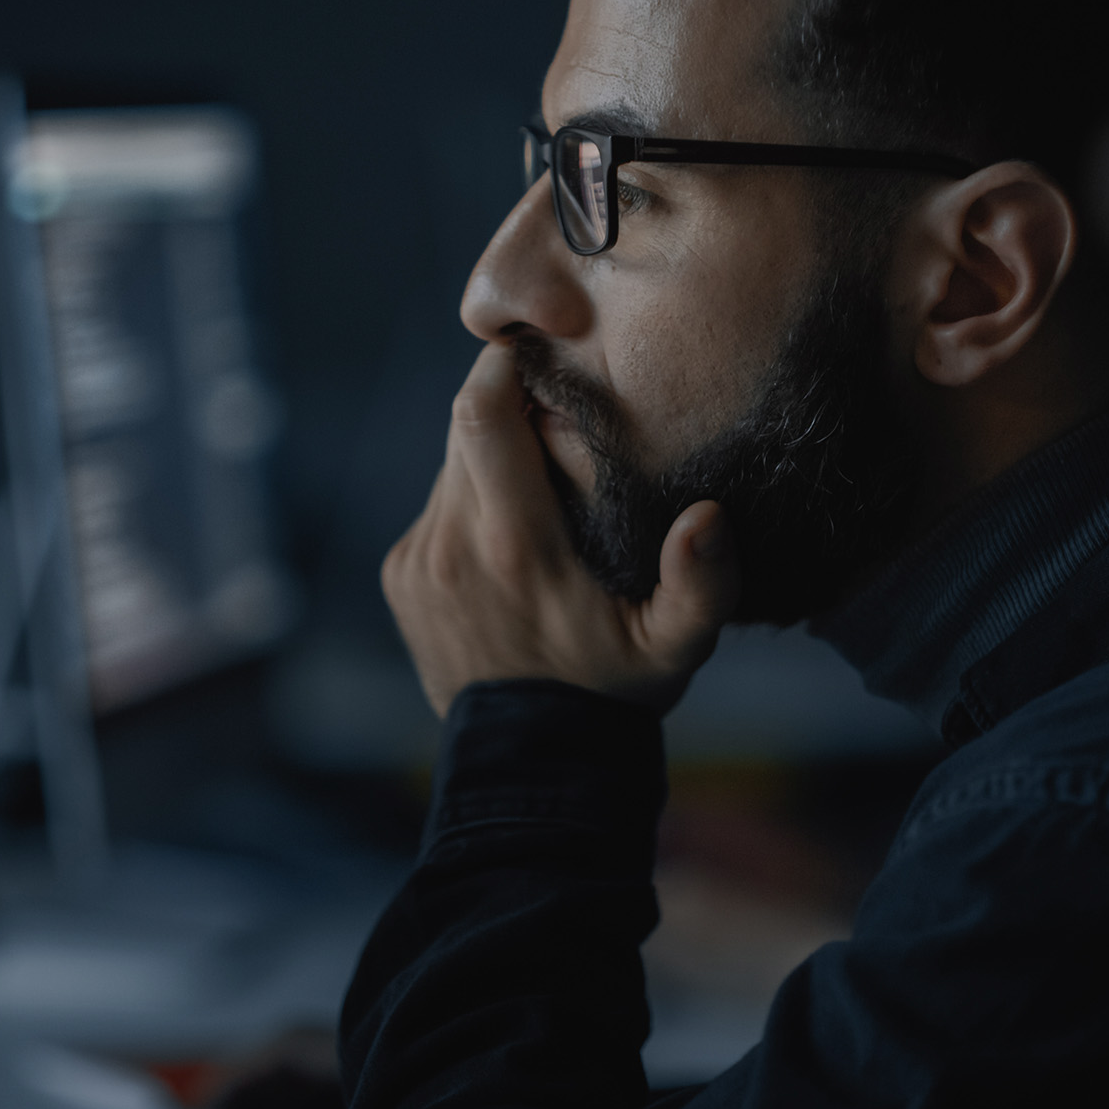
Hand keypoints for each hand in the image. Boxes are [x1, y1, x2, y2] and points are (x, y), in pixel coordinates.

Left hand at [381, 342, 739, 716]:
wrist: (533, 759)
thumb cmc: (614, 692)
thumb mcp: (676, 648)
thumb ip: (702, 585)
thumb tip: (708, 516)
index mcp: (514, 544)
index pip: (481, 413)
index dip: (502, 365)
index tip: (540, 349)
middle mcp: (452, 543)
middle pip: (464, 428)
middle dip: (505, 407)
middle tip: (557, 413)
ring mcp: (418, 560)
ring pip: (450, 467)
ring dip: (490, 461)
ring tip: (543, 488)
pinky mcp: (399, 575)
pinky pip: (436, 510)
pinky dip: (470, 506)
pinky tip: (511, 543)